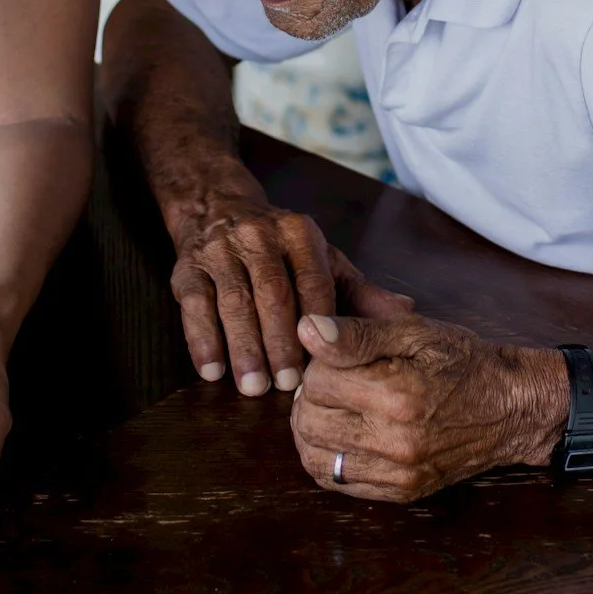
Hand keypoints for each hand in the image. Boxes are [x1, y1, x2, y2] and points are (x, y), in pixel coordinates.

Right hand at [167, 194, 412, 395]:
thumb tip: (406, 313)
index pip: (313, 278)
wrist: (218, 206)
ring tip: (253, 387)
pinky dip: (202, 340)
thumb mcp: (323, 259)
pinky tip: (211, 372)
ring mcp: (219, 249)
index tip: (323, 362)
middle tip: (287, 385)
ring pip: (232, 300)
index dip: (317, 321)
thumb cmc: (281, 249)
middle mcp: (258, 234)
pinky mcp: (186, 267)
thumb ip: (360, 290)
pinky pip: (193, 305)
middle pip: (271, 292)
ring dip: (243, 346)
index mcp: (299, 232)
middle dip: (279, 341)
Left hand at [288, 312, 562, 503]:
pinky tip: (343, 435)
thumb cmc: (462, 361)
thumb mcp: (415, 331)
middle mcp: (395, 440)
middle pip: (309, 422)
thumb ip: (357, 333)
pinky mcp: (401, 492)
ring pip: (314, 457)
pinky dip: (327, 457)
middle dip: (310, 397)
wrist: (510, 407)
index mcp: (397, 394)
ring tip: (332, 408)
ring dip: (312, 429)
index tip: (339, 356)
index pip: (317, 380)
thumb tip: (305, 330)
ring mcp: (398, 472)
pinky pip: (337, 482)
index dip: (320, 363)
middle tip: (331, 381)